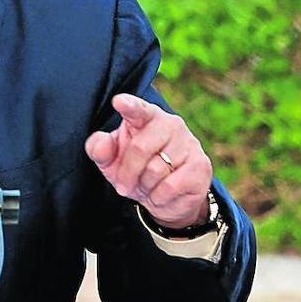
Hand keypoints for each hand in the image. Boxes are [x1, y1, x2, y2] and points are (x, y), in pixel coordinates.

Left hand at [85, 93, 213, 228]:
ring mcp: (189, 143)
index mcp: (146, 117)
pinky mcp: (200, 166)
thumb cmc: (135, 171)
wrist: (166, 200)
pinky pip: (170, 186)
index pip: (139, 109)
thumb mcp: (112, 162)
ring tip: (146, 187)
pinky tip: (159, 195)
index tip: (119, 102)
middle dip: (127, 173)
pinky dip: (158, 197)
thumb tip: (102, 144)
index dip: (130, 106)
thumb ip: (100, 149)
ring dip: (144, 186)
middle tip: (124, 186)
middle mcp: (171, 124)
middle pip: (140, 148)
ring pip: (155, 170)